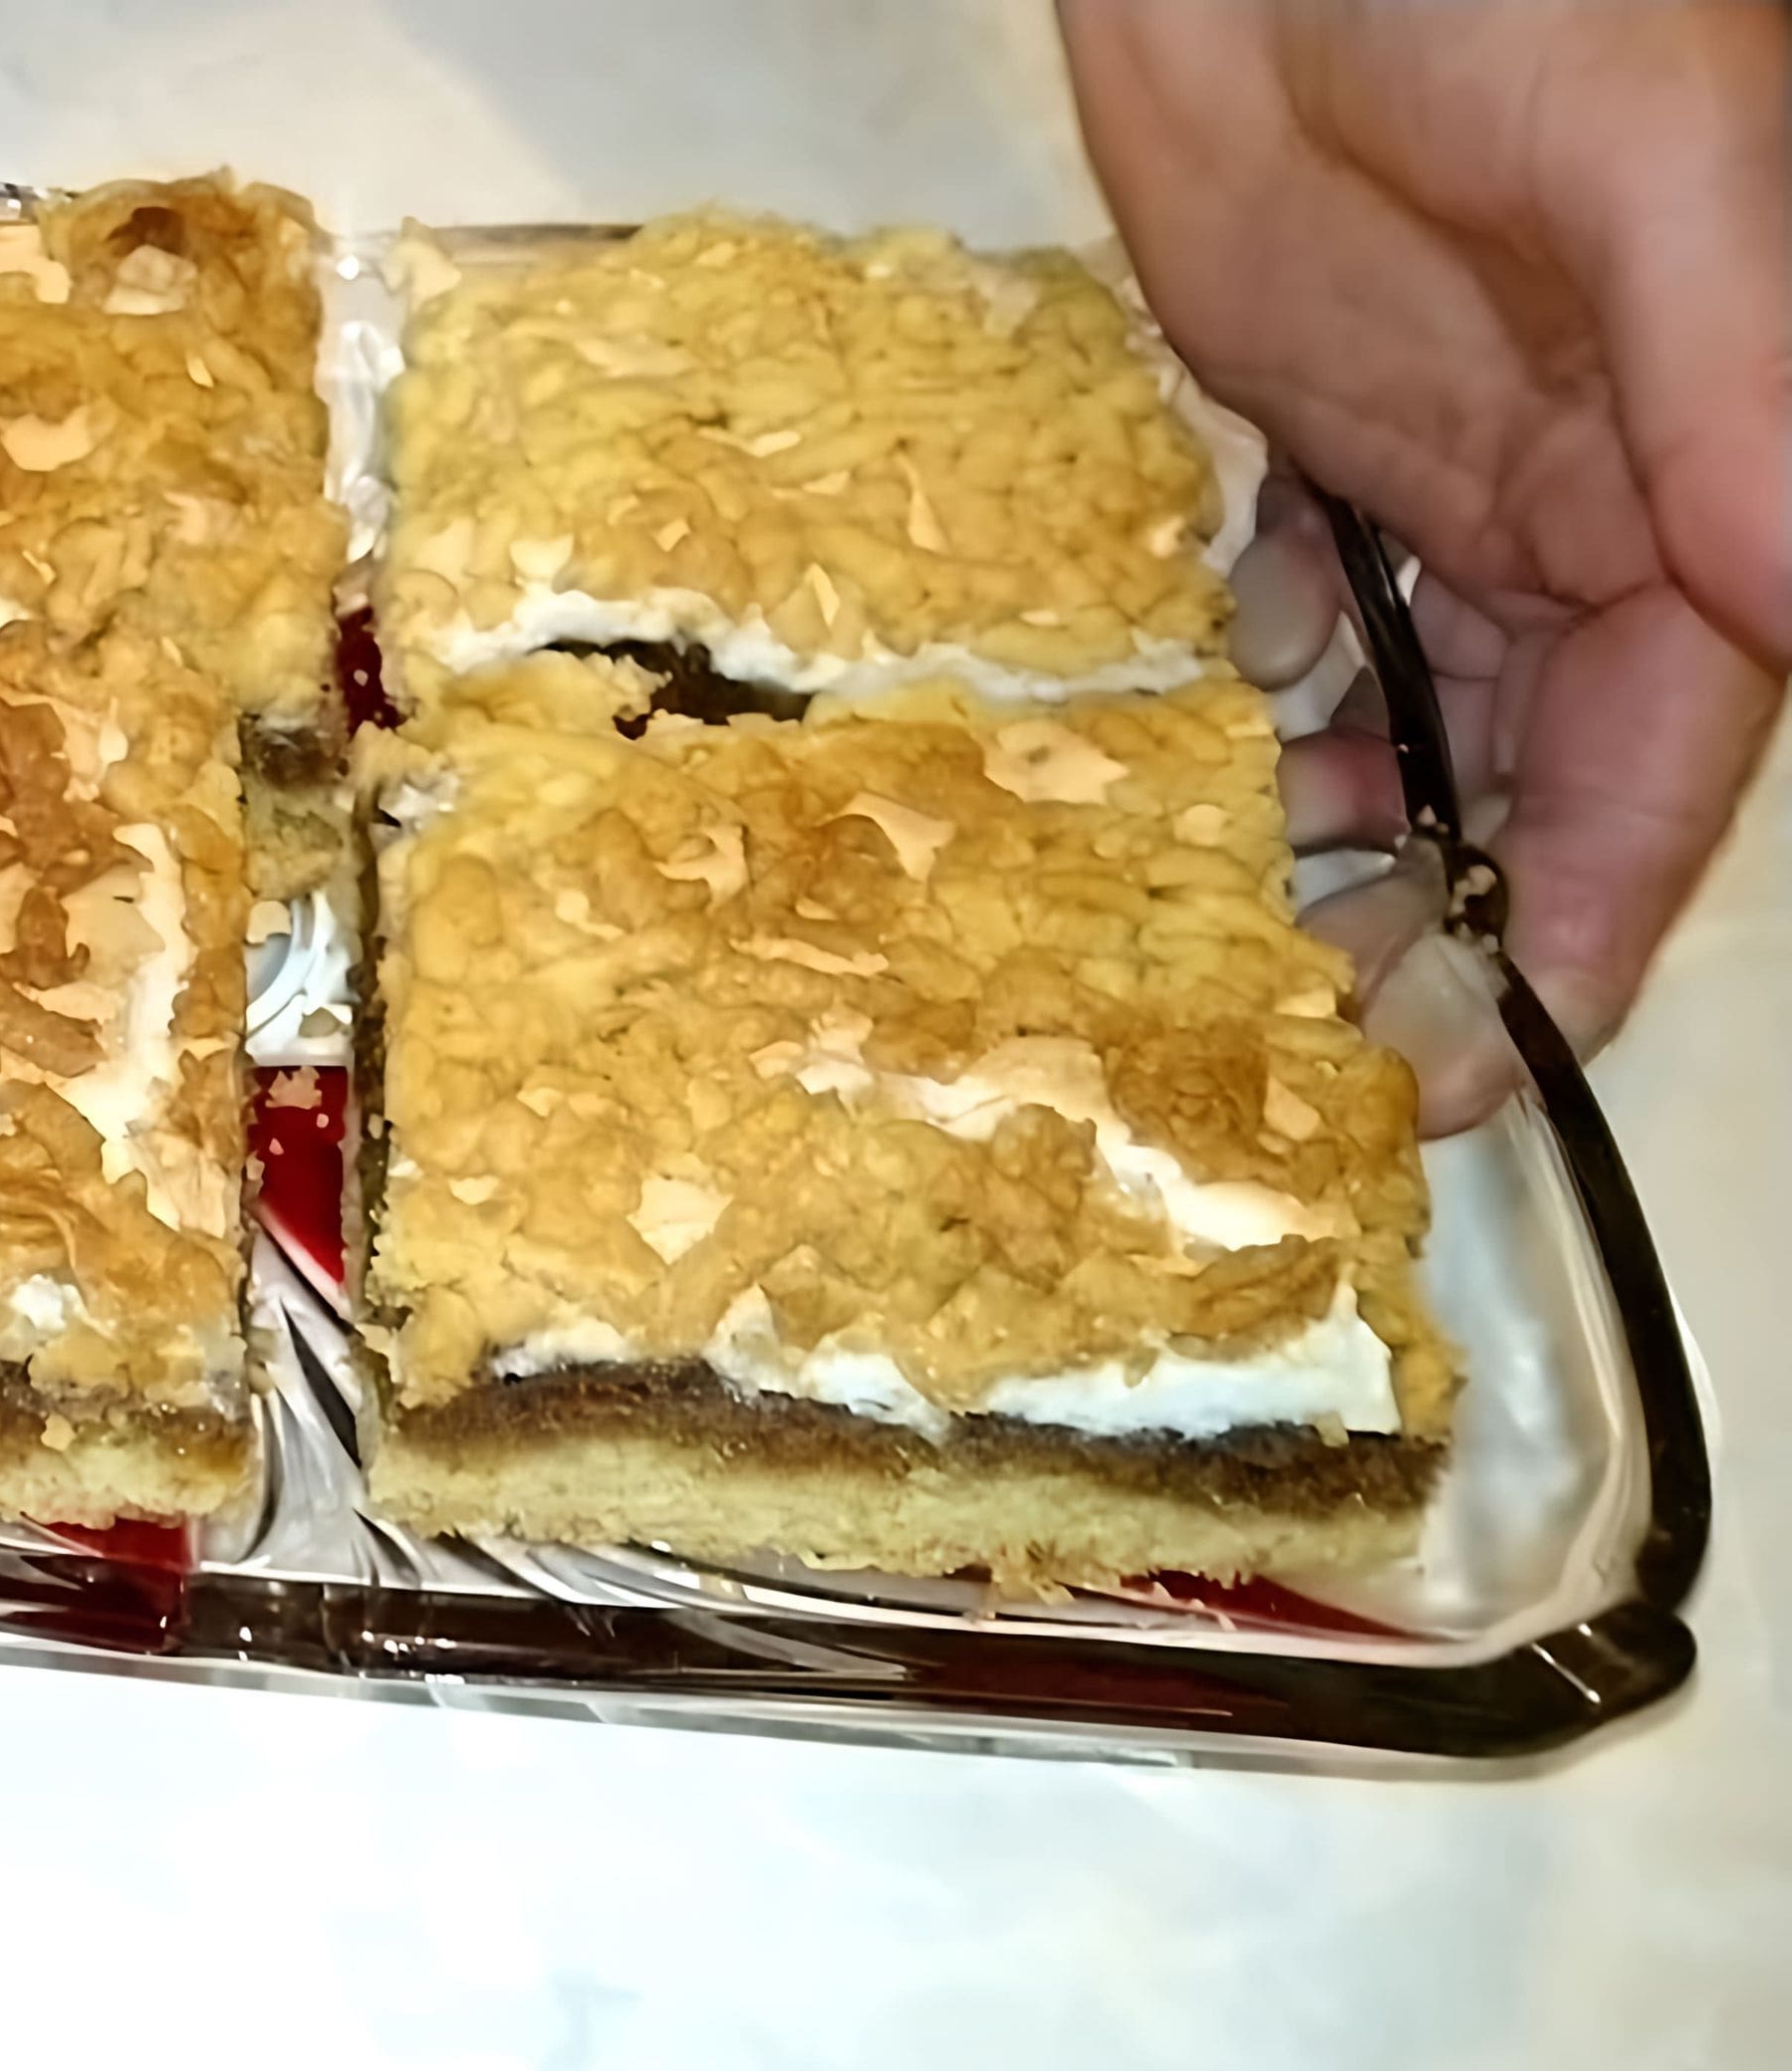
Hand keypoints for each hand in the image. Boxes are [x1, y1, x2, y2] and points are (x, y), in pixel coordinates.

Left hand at [1062, 0, 1789, 1131]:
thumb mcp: (1657, 166)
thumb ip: (1734, 391)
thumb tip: (1788, 611)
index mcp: (1703, 476)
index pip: (1661, 757)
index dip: (1578, 914)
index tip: (1481, 1057)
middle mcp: (1583, 497)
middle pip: (1529, 766)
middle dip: (1441, 909)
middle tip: (1309, 1038)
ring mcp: (1432, 463)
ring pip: (1405, 707)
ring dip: (1330, 821)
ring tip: (1219, 923)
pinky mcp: (1294, 416)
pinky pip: (1290, 600)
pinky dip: (1252, 692)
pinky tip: (1185, 756)